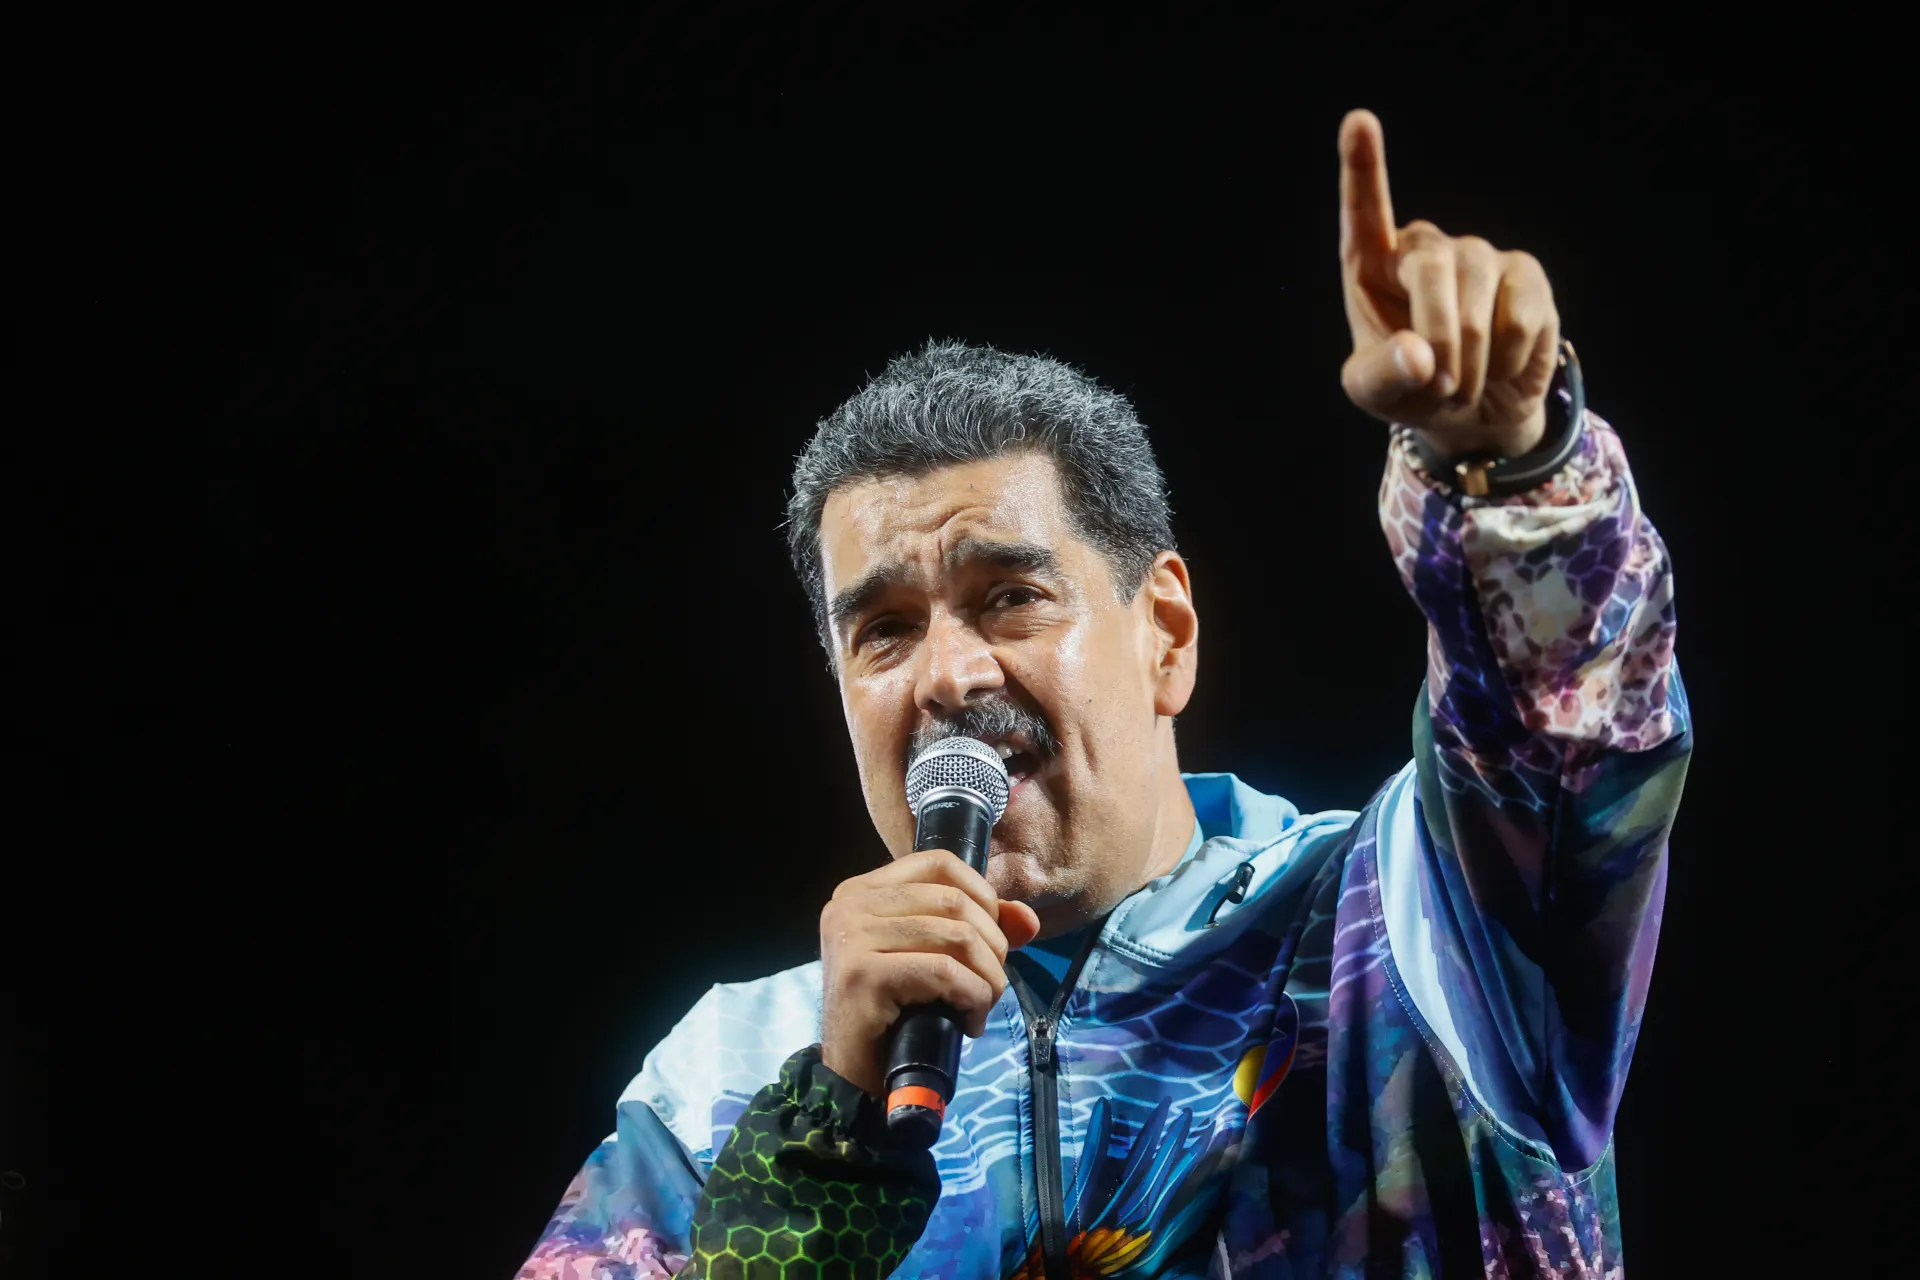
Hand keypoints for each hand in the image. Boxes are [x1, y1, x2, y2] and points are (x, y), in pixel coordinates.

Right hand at [819, 850, 1042, 1096]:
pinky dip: (971, 997)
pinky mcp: (862, 973)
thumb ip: (978, 929)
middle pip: (954, 900)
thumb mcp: (935, 958)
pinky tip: (968, 1022)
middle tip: (990, 984)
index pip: (939, 863)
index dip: (981, 893)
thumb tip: (1028, 919)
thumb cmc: (894, 1013)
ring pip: (956, 936)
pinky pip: (943, 972)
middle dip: (992, 945)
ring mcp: (852, 936)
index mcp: (863, 890)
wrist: (852, 1074)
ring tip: (982, 1005)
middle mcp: (851, 904)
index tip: (993, 936)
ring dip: (987, 977)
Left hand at [1337, 109, 1560, 458]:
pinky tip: (1500, 364)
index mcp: (1372, 266)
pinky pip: (1520, 314)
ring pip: (1478, 295)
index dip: (1361, 167)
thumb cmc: (1410, 389)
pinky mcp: (1524, 274)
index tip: (1358, 121)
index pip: (1364, 211)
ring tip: (1463, 384)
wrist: (1471, 411)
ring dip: (1472, 358)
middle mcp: (1425, 248)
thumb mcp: (1375, 394)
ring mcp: (1477, 255)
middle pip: (1432, 267)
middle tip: (1442, 386)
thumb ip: (1383, 376)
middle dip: (1439, 335)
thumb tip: (1420, 356)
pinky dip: (1507, 357)